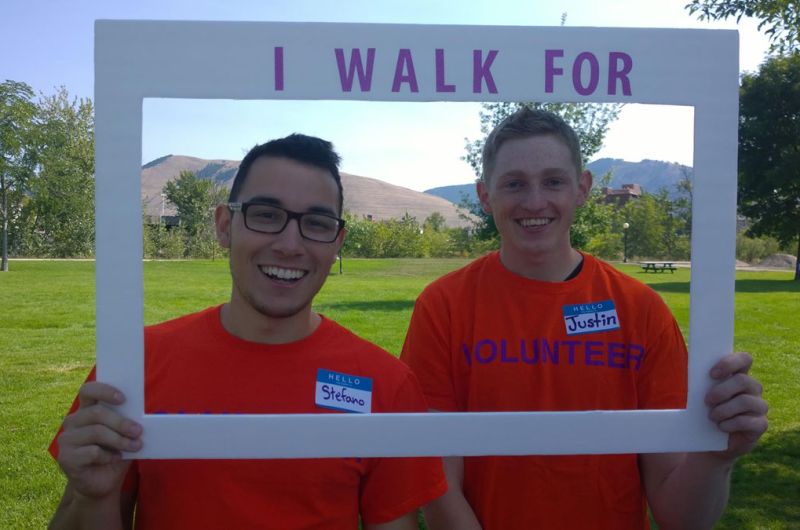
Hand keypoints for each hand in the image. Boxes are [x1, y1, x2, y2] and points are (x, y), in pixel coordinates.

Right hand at [56, 382, 142, 498]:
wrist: (102, 484)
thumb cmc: (114, 454)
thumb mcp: (123, 435)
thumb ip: (128, 422)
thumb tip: (149, 415)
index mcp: (85, 411)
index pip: (88, 390)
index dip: (104, 391)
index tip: (123, 399)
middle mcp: (72, 422)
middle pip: (96, 413)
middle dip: (121, 422)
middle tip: (138, 431)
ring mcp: (66, 440)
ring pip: (96, 432)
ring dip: (120, 440)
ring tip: (135, 446)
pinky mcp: (66, 458)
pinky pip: (92, 452)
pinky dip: (109, 456)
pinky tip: (115, 459)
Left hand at [705, 352, 767, 459]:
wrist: (713, 440)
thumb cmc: (705, 411)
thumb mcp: (701, 395)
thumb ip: (700, 384)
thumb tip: (687, 378)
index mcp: (739, 376)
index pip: (744, 359)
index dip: (730, 363)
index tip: (711, 374)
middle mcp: (753, 389)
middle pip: (743, 380)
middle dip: (721, 390)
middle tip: (707, 400)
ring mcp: (759, 406)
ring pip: (746, 401)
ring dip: (724, 409)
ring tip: (711, 417)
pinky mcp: (761, 424)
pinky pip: (749, 421)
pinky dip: (731, 424)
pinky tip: (721, 427)